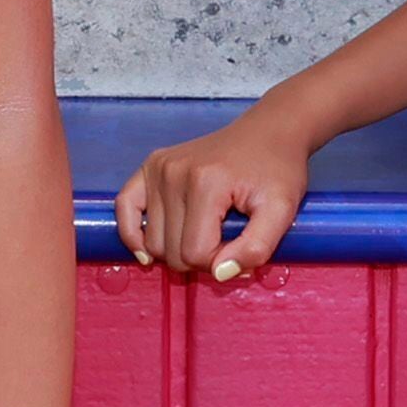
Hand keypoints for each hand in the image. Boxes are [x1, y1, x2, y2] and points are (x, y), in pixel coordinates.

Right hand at [116, 110, 312, 281]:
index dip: (220, 263)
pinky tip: (145, 250)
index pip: (195, 254)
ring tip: (206, 232)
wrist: (269, 133)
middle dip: (200, 259)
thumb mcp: (282, 212)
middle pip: (170, 252)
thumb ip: (256, 249)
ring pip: (152, 241)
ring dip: (177, 249)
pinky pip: (124, 208)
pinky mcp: (151, 165)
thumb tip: (219, 274)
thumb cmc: (277, 170)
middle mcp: (174, 172)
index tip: (241, 247)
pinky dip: (132, 234)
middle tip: (226, 243)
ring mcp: (159, 166)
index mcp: (206, 183)